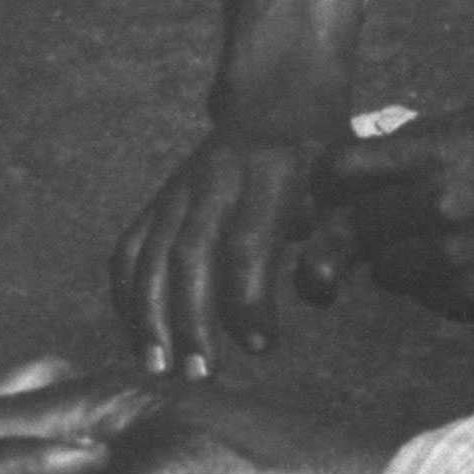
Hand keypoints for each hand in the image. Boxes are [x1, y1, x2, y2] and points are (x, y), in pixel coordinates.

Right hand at [112, 135, 329, 379]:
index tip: (261, 345)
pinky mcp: (159, 198)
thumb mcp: (347, 189)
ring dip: (149, 316)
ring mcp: (180, 187)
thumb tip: (318, 291)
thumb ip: (336, 238)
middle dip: (191, 319)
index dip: (249, 298)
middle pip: (190, 253)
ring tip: (160, 370)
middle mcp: (217, 176)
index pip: (249, 241)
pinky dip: (126, 295)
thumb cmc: (324, 161)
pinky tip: (139, 339)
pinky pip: (129, 249)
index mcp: (272, 171)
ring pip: (150, 253)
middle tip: (201, 375)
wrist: (281, 98)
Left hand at [302, 108, 473, 318]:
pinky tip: (472, 256)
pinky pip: (421, 294)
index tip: (332, 191)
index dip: (326, 184)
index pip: (339, 172)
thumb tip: (354, 162)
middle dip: (363, 226)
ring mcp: (451, 259)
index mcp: (438, 151)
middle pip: (352, 228)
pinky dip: (432, 280)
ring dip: (396, 257)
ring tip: (439, 237)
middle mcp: (437, 206)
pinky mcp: (468, 299)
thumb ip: (415, 141)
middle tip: (385, 221)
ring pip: (382, 270)